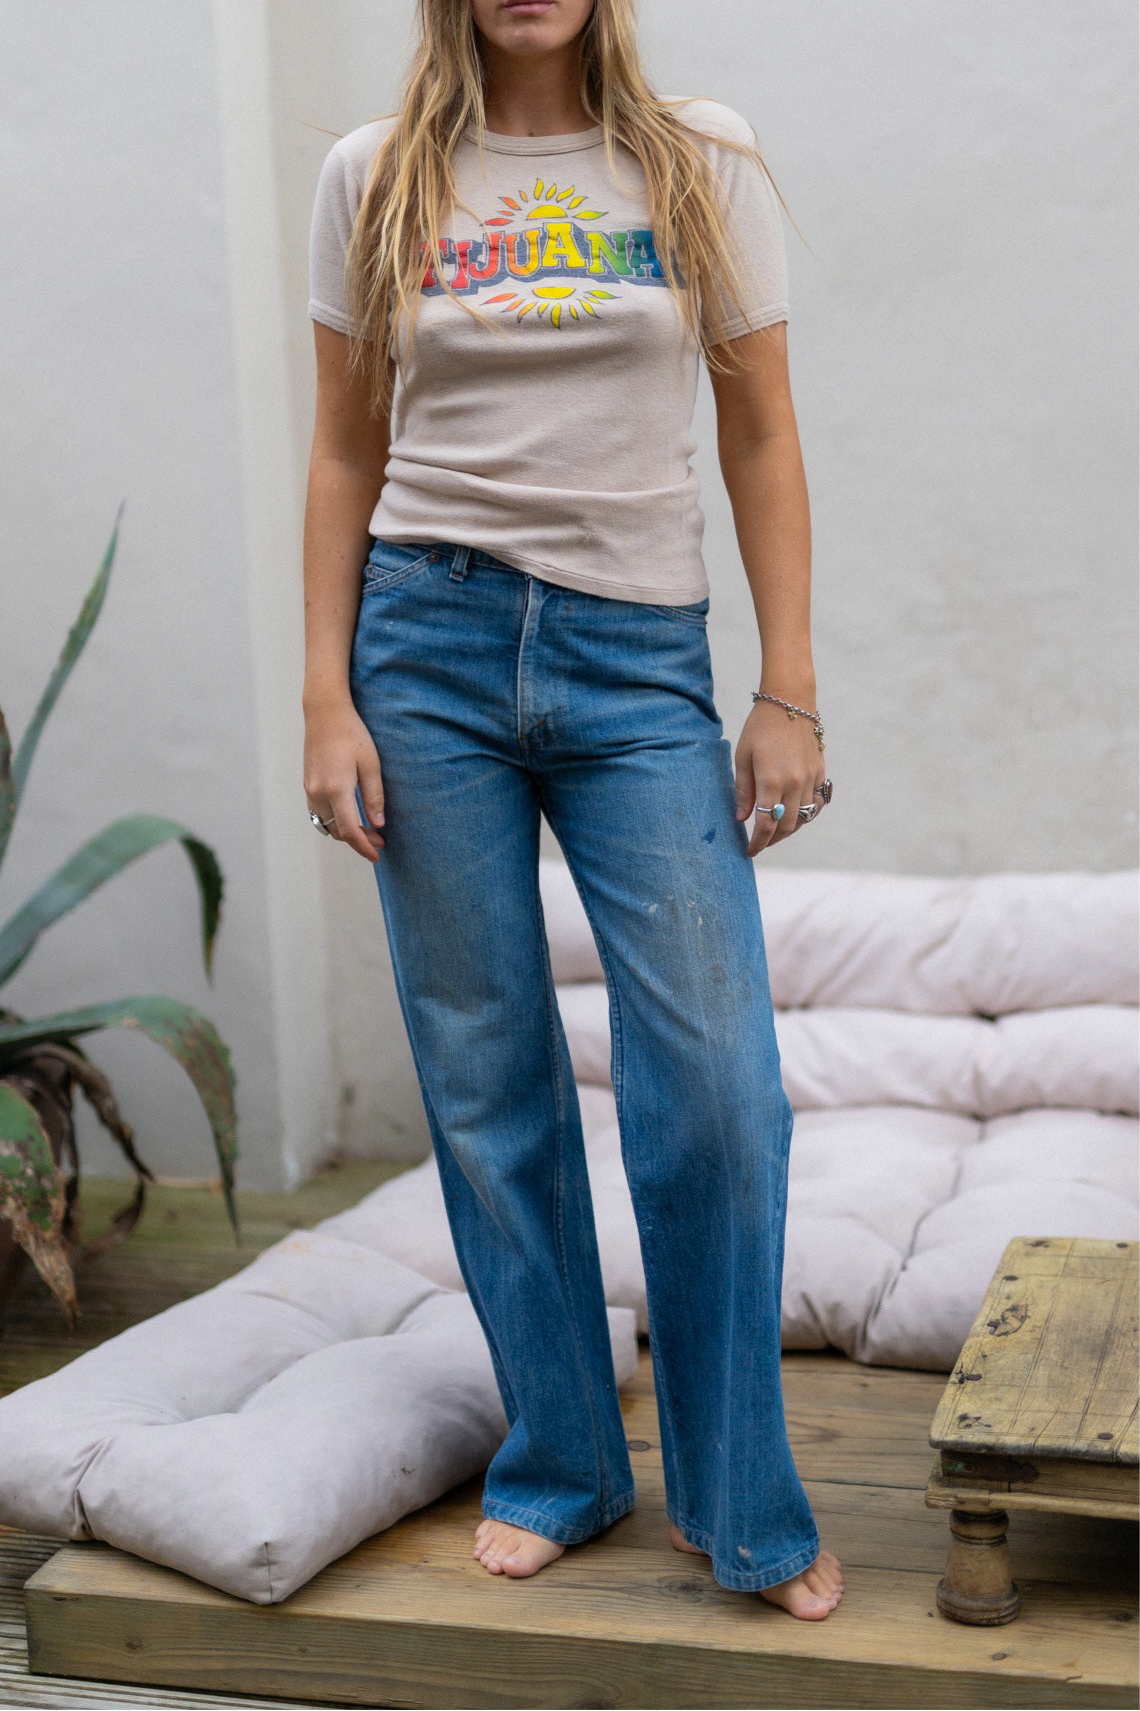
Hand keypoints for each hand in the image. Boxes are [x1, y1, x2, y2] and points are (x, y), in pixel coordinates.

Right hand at [303, 698, 385, 862]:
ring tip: (367, 830)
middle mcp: (318, 793)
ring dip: (345, 832)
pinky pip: (318, 813)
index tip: (377, 855)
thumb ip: (374, 796)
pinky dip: (334, 821)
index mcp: (336, 789)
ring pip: (326, 824)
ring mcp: (310, 789)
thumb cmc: (352, 734)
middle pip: (337, 831)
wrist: (325, 712)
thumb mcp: (371, 764)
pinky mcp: (307, 784)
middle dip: (358, 840)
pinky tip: (349, 816)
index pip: (349, 830)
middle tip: (379, 840)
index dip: (364, 847)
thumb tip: (378, 825)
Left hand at [734, 697, 825, 856]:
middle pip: (786, 826)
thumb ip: (743, 790)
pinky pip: (817, 803)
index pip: (766, 824)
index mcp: (772, 781)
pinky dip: (806, 814)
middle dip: (772, 840)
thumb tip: (742, 819)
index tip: (750, 851)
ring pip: (804, 818)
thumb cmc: (760, 727)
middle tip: (760, 844)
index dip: (757, 842)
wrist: (790, 701)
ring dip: (789, 830)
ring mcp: (810, 778)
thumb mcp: (743, 757)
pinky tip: (795, 815)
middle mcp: (795, 783)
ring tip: (775, 833)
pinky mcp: (820, 772)